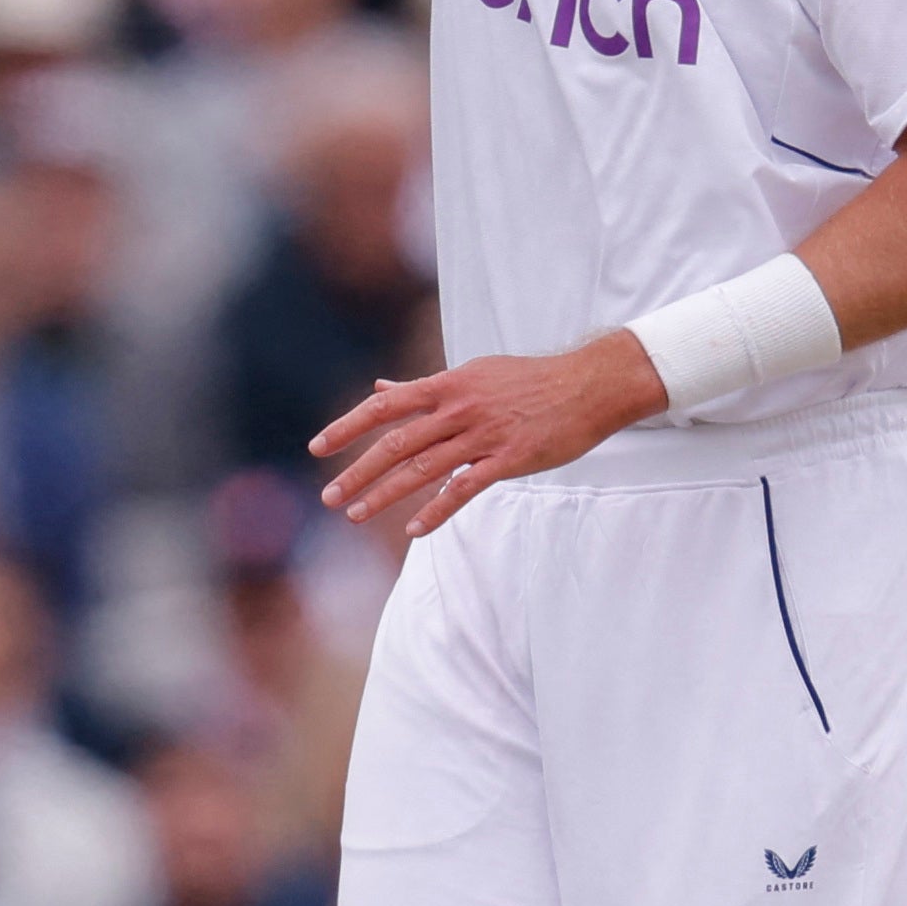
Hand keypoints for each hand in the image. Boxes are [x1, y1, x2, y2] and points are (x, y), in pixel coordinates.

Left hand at [310, 338, 666, 538]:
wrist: (588, 386)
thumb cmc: (529, 380)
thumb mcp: (472, 374)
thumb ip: (424, 387)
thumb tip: (381, 388)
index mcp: (447, 385)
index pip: (385, 406)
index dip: (348, 427)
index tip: (318, 448)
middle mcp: (458, 409)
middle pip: (396, 443)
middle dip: (357, 471)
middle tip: (328, 496)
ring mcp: (483, 435)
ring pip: (422, 469)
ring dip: (384, 494)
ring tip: (355, 514)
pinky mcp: (508, 460)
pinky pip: (464, 489)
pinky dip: (437, 511)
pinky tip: (414, 531)